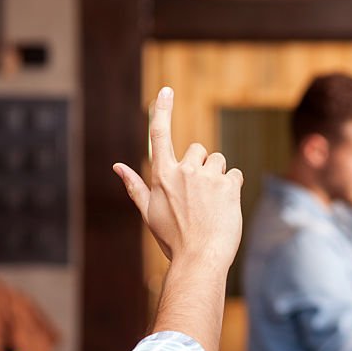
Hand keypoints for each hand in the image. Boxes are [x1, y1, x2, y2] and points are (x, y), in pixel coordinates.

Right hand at [113, 87, 243, 267]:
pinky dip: (232, 188)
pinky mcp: (229, 184)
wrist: (200, 259)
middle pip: (198, 150)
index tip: (165, 91)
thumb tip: (117, 166)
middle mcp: (184, 171)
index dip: (162, 111)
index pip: (160, 135)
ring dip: (218, 178)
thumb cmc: (173, 240)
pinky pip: (234, 174)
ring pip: (218, 162)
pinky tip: (225, 209)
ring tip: (212, 206)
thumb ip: (134, 186)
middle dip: (201, 166)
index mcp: (162, 176)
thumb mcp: (148, 213)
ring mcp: (207, 177)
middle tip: (199, 197)